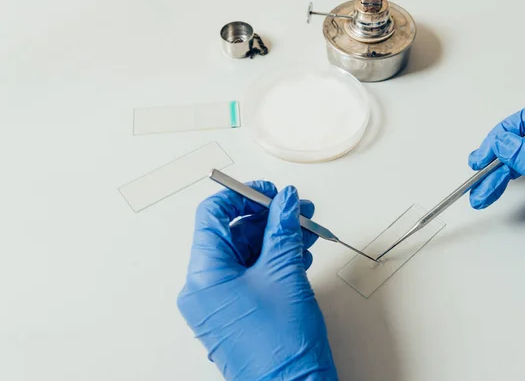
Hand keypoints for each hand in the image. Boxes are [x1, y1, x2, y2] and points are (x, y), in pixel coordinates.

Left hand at [177, 182, 337, 380]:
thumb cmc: (280, 347)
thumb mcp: (284, 273)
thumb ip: (283, 229)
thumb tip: (285, 202)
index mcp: (204, 275)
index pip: (213, 215)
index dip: (242, 197)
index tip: (269, 192)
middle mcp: (204, 288)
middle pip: (231, 233)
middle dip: (267, 219)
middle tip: (296, 209)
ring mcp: (218, 302)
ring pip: (245, 254)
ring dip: (276, 239)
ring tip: (305, 231)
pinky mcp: (234, 311)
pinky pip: (250, 274)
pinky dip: (273, 261)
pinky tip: (298, 255)